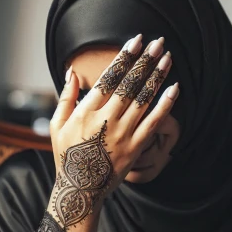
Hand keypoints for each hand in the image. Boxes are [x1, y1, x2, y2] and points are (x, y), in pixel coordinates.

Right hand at [48, 34, 178, 230]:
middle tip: (158, 43)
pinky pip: (153, 123)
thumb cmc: (66, 157)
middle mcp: (106, 120)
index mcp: (86, 111)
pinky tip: (174, 89)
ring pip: (143, 100)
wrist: (80, 190)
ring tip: (168, 59)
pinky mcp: (135, 148)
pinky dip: (165, 105)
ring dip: (157, 77)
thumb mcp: (57, 126)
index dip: (124, 57)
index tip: (136, 41)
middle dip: (145, 61)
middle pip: (129, 84)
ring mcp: (122, 134)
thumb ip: (66, 98)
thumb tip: (72, 72)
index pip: (109, 77)